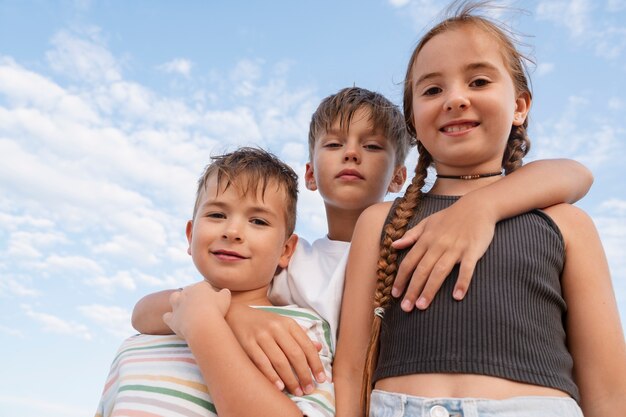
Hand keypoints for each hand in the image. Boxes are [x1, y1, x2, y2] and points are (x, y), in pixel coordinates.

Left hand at [163, 281, 230, 338]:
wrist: (202, 323)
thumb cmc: (216, 309)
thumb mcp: (226, 298)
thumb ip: (225, 292)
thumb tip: (224, 291)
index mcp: (199, 287)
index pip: (204, 285)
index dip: (209, 292)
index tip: (214, 299)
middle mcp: (186, 293)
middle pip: (187, 290)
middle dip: (192, 294)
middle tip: (200, 303)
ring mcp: (177, 305)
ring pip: (174, 297)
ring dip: (177, 301)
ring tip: (185, 307)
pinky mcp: (172, 318)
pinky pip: (167, 316)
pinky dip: (170, 318)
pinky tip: (175, 320)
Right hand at [226, 303, 325, 395]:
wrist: (236, 315)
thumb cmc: (263, 323)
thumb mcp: (283, 324)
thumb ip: (300, 336)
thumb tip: (319, 348)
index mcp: (288, 323)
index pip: (307, 346)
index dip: (316, 364)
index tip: (321, 378)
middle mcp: (276, 328)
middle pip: (295, 354)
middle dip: (304, 374)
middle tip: (309, 389)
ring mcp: (261, 335)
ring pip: (280, 361)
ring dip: (290, 379)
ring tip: (297, 391)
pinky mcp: (248, 343)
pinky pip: (262, 363)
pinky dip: (272, 376)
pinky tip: (279, 386)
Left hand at [391, 196, 496, 310]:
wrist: (477, 206)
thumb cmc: (450, 216)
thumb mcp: (427, 222)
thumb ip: (411, 235)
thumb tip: (394, 245)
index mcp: (426, 239)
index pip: (409, 262)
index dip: (401, 279)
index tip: (394, 294)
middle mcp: (438, 245)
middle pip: (422, 270)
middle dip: (412, 290)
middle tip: (405, 308)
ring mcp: (455, 248)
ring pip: (439, 271)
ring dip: (430, 290)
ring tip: (422, 306)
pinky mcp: (472, 251)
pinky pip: (466, 269)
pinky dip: (462, 282)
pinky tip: (457, 296)